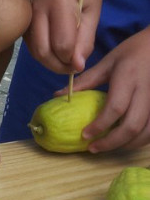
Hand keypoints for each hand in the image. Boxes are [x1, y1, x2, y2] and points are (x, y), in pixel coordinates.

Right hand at [25, 0, 101, 74]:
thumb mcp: (93, 9)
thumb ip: (85, 39)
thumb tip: (77, 65)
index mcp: (59, 4)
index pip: (62, 45)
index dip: (72, 59)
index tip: (81, 63)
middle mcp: (37, 10)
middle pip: (43, 52)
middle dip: (58, 66)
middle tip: (72, 68)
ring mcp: (26, 14)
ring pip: (33, 50)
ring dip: (49, 62)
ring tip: (64, 61)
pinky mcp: (22, 18)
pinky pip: (29, 43)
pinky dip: (41, 53)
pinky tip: (54, 50)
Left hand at [68, 27, 149, 151]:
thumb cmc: (133, 51)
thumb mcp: (108, 62)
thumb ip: (86, 81)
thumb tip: (58, 95)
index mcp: (128, 78)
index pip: (115, 108)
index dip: (99, 125)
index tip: (84, 135)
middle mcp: (147, 91)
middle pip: (132, 126)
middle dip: (112, 142)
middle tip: (93, 148)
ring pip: (147, 132)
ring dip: (127, 144)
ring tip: (107, 146)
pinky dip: (140, 139)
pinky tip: (125, 141)